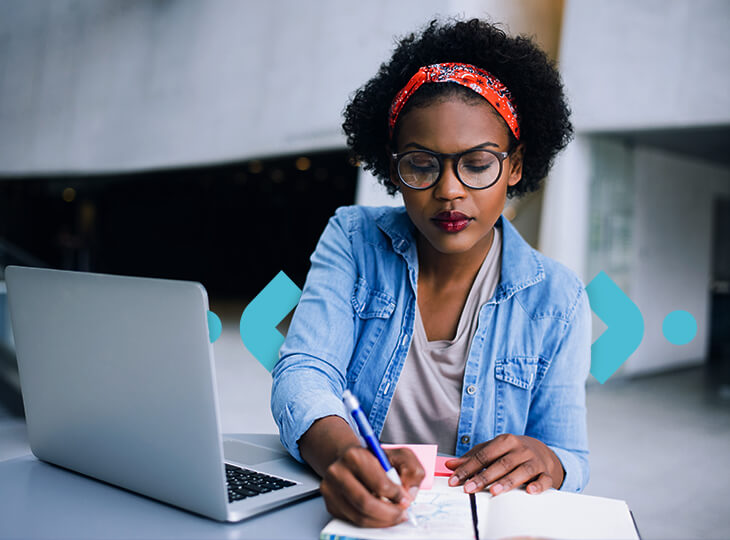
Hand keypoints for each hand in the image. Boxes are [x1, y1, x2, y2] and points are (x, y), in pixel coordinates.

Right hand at [320, 445, 424, 527]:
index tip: (405, 499)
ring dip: (381, 521)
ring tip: (394, 516)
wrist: (350, 460)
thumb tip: (410, 493)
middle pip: (366, 503)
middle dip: (389, 513)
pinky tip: (380, 515)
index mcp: (354, 456)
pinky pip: (353, 521)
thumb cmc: (375, 459)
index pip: (378, 483)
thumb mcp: (399, 455)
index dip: (396, 495)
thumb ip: (411, 469)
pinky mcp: (331, 504)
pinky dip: (371, 523)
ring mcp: (331, 489)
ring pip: (359, 517)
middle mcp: (337, 472)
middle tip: (401, 513)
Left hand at [445, 434, 563, 495]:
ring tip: (494, 491)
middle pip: (501, 463)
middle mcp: (520, 449)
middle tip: (469, 488)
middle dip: (484, 477)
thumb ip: (472, 457)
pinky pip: (544, 479)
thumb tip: (451, 465)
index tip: (455, 480)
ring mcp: (534, 461)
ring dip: (507, 481)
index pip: (484, 455)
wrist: (541, 451)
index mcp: (505, 441)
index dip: (468, 468)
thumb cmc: (511, 452)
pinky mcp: (546, 473)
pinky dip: (538, 485)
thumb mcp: (492, 449)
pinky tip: (530, 491)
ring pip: (521, 471)